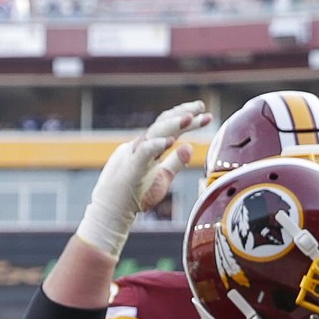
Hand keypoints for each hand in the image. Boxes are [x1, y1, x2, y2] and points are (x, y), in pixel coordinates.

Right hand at [77, 100, 210, 257]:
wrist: (113, 212)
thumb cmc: (137, 195)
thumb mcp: (163, 177)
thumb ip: (176, 162)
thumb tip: (190, 146)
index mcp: (148, 148)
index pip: (169, 128)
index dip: (187, 119)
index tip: (205, 114)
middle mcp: (140, 147)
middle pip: (162, 124)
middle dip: (182, 114)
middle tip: (201, 106)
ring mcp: (133, 156)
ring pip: (152, 134)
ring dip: (172, 124)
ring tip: (190, 117)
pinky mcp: (130, 170)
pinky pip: (143, 154)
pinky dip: (156, 146)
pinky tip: (171, 141)